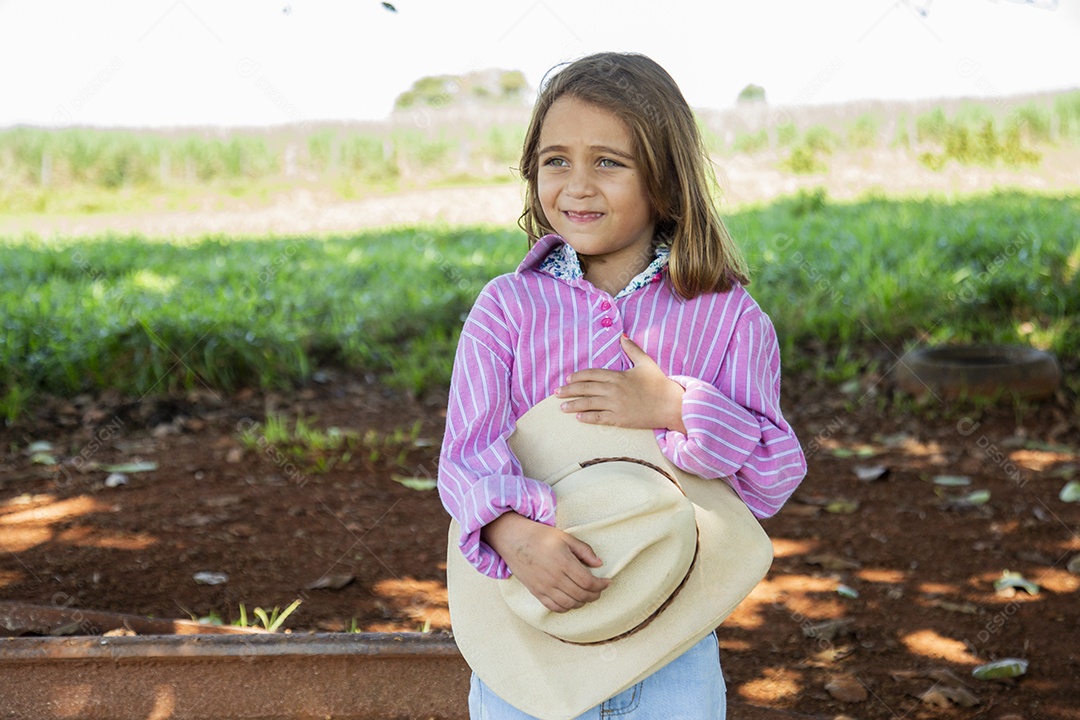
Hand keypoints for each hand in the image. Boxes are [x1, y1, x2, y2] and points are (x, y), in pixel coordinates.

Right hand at [481, 512, 609, 612]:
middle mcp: (555, 578)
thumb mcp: (565, 537)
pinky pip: (554, 607)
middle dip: (595, 595)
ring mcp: (545, 587)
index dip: (601, 585)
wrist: (514, 539)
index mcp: (564, 562)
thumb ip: (584, 550)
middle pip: (581, 595)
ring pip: (569, 604)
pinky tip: (571, 601)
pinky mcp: (536, 592)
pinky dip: (566, 608)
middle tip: (599, 589)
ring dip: (582, 602)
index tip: (607, 582)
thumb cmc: (540, 536)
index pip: (588, 582)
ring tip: (587, 595)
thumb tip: (599, 563)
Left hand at [555, 335, 686, 432]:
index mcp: (618, 376)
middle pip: (586, 389)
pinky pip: (599, 418)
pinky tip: (578, 417)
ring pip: (589, 404)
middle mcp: (614, 390)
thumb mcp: (646, 363)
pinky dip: (587, 417)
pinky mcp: (620, 419)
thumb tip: (623, 336)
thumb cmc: (659, 384)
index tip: (568, 379)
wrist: (671, 405)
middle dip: (569, 390)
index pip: (592, 374)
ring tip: (561, 407)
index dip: (578, 376)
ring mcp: (616, 405)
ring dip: (573, 405)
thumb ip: (633, 349)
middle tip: (556, 393)